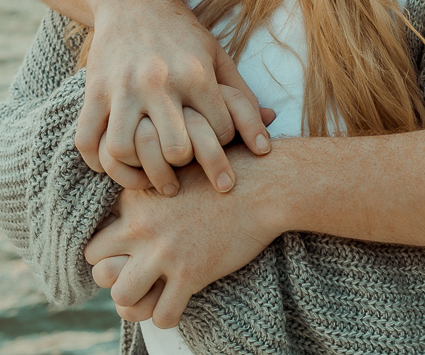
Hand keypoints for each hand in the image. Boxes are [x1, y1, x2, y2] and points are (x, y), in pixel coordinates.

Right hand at [76, 0, 271, 194]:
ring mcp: (122, 88)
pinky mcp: (94, 92)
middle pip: (175, 149)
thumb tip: (268, 136)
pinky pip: (86, 141)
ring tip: (152, 171)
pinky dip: (98, 161)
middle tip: (187, 164)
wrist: (134, 2)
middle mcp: (158, 82)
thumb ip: (242, 97)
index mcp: (195, 73)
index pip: (219, 130)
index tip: (219, 140)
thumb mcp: (219, 57)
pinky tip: (116, 163)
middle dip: (185, 164)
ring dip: (139, 168)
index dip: (225, 143)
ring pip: (124, 150)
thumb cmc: (184, 35)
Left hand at [84, 151, 279, 328]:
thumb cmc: (233, 171)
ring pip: (121, 297)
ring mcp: (165, 253)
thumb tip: (147, 198)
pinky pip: (161, 315)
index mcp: (137, 200)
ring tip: (154, 295)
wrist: (268, 186)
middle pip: (98, 267)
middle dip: (116, 275)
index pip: (97, 236)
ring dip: (136, 301)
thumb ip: (156, 184)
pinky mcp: (190, 274)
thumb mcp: (183, 167)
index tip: (135, 248)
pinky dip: (168, 315)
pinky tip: (180, 302)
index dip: (114, 247)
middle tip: (140, 273)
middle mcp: (142, 227)